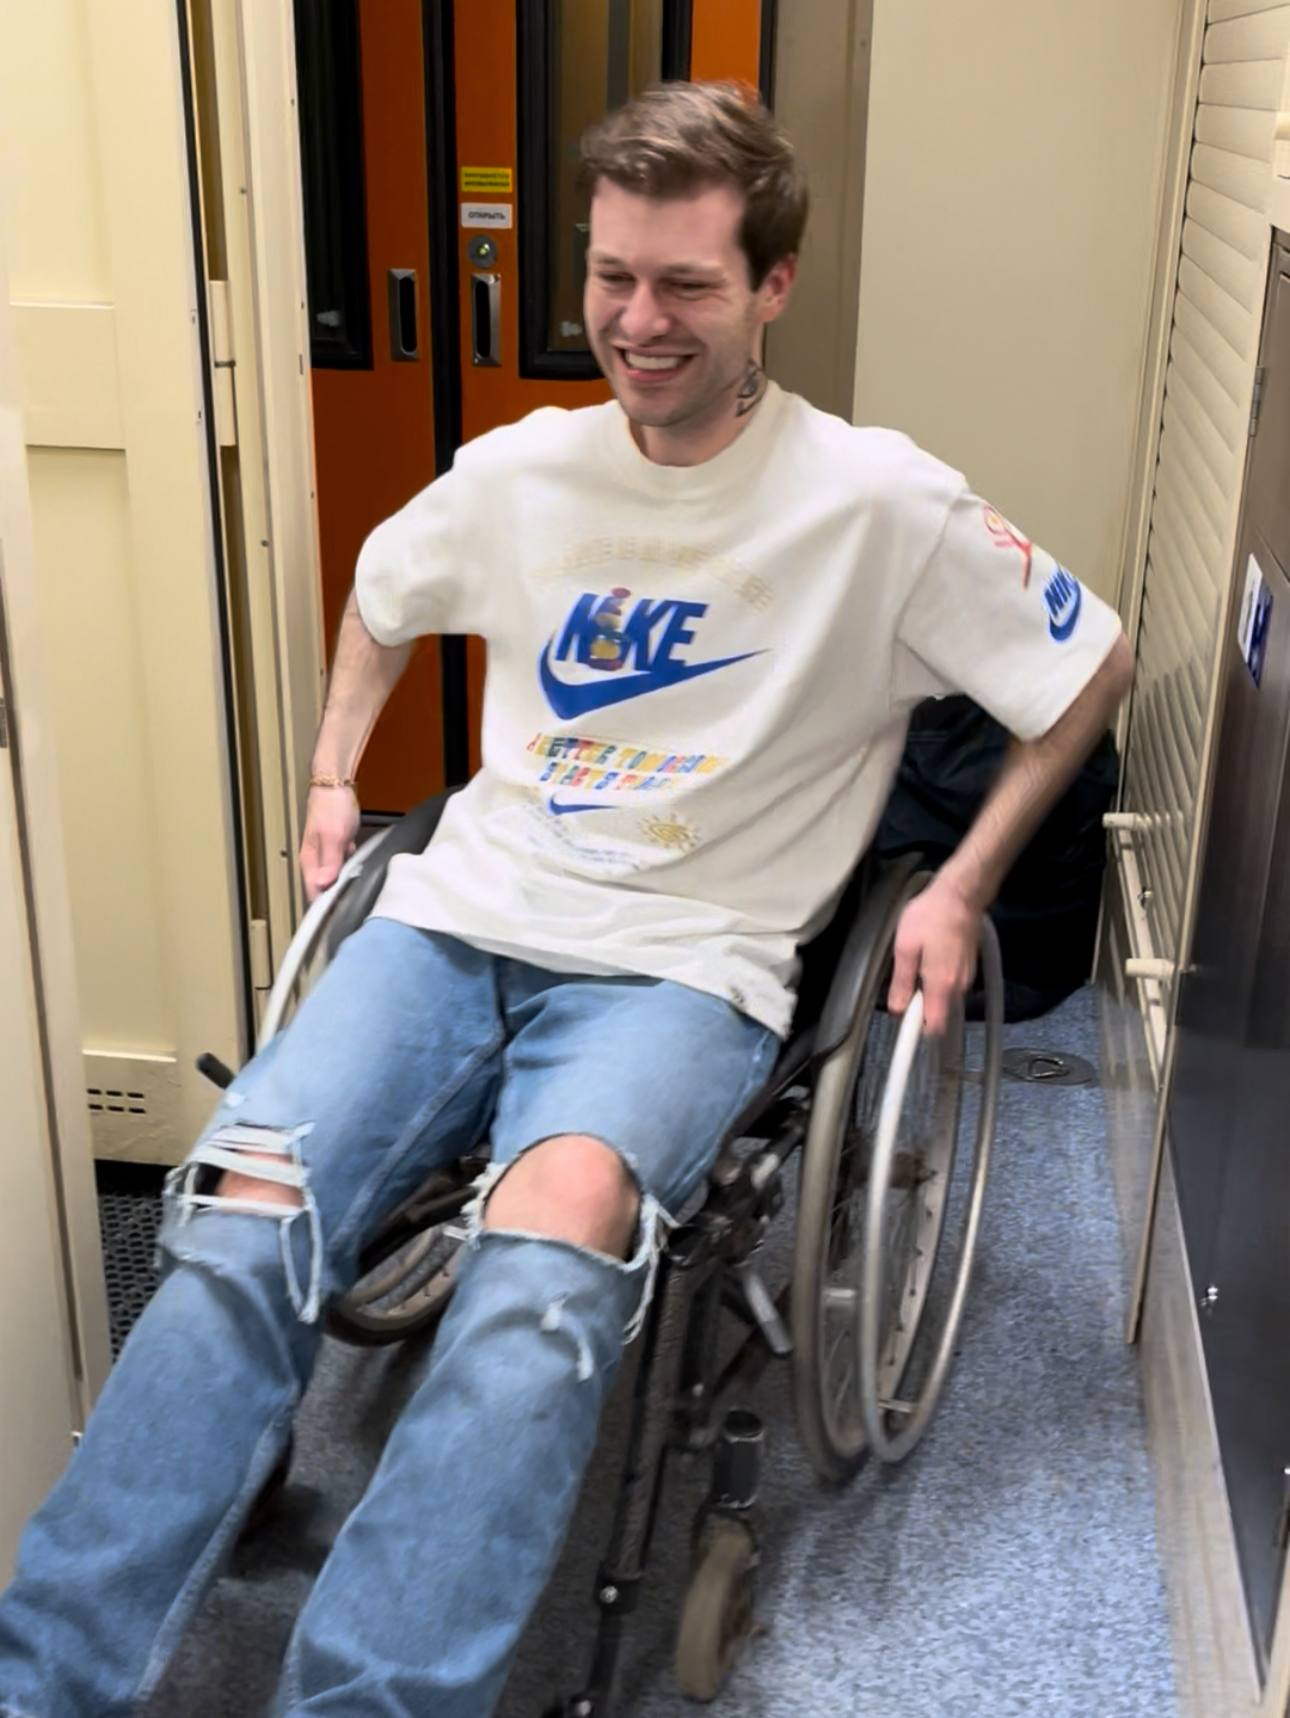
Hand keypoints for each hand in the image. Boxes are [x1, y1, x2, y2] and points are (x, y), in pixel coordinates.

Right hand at [299, 784, 359, 902]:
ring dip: (345, 883)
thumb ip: (330, 861)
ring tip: (356, 889)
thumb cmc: (331, 805)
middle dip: (337, 898)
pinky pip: (343, 865)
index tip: (338, 916)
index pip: (313, 893)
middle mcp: (315, 860)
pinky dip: (352, 868)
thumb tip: (325, 884)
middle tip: (351, 906)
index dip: (326, 907)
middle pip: (323, 889)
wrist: (335, 784)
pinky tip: (359, 867)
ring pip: (334, 878)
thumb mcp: (334, 836)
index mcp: (310, 860)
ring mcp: (326, 853)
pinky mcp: (336, 847)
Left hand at [887, 876, 980, 1035]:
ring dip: (929, 993)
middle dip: (921, 1008)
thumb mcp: (905, 947)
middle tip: (904, 987)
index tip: (903, 1025)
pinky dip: (938, 981)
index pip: (935, 1027)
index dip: (918, 1032)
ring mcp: (967, 977)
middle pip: (939, 1014)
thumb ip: (901, 982)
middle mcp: (959, 987)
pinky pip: (951, 985)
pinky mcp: (969, 967)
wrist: (961, 895)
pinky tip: (928, 960)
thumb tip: (896, 1009)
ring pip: (945, 999)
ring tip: (914, 967)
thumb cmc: (929, 917)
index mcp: (942, 985)